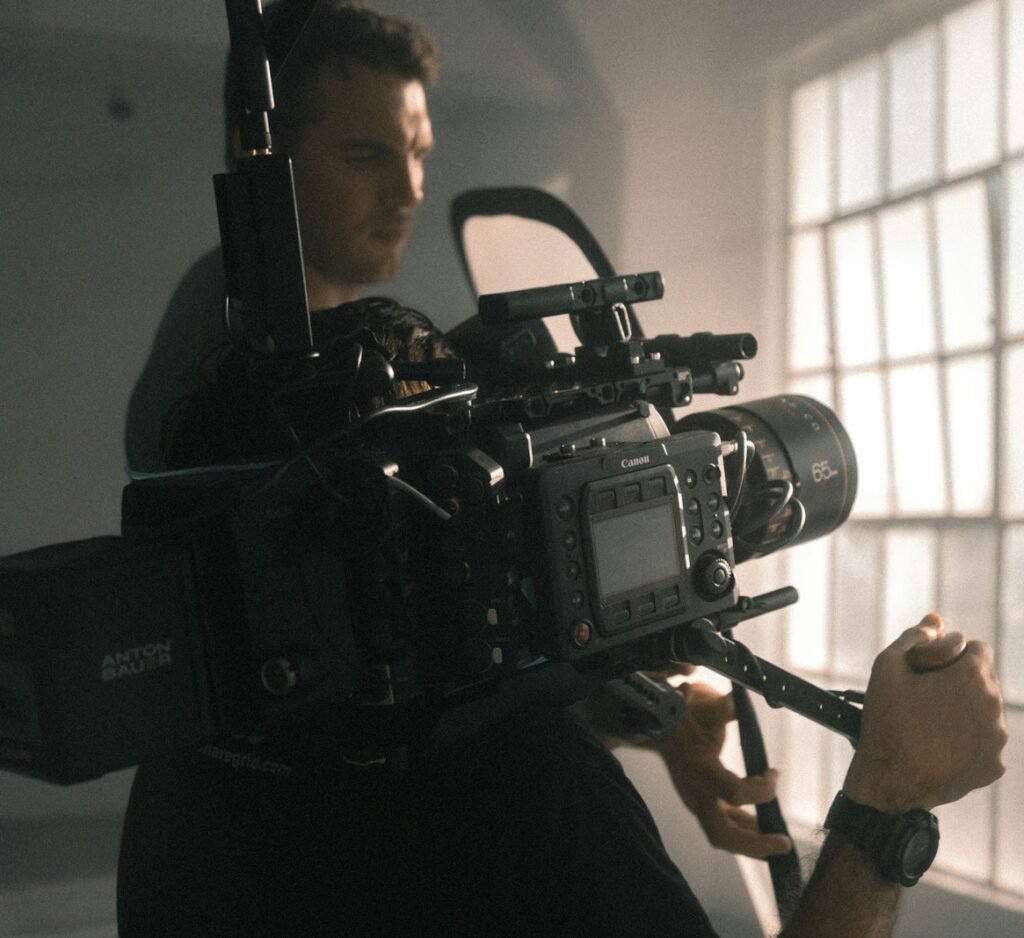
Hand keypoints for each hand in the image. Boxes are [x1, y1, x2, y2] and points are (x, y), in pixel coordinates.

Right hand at [650, 682, 792, 858]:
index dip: (761, 789)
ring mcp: (697, 800)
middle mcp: (696, 792)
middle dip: (754, 844)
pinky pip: (722, 824)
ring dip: (751, 841)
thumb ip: (726, 707)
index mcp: (699, 769)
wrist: (660, 723)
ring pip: (721, 835)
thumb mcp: (705, 705)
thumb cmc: (685, 714)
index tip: (774, 772)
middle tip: (783, 843)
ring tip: (778, 839)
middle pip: (721, 834)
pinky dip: (743, 828)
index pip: (734, 792)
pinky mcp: (701, 802)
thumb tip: (740, 700)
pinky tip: (760, 824)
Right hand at [844, 613, 1006, 812]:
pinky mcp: (994, 766)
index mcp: (973, 677)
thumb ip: (915, 636)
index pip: (977, 648)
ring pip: (984, 711)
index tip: (928, 670)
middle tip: (923, 697)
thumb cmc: (886, 719)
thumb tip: (936, 618)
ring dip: (963, 711)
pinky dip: (966, 741)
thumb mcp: (888, 666)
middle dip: (957, 682)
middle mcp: (994, 706)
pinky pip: (984, 743)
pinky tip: (938, 746)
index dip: (950, 654)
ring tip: (928, 724)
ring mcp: (997, 739)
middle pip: (983, 679)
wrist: (888, 780)